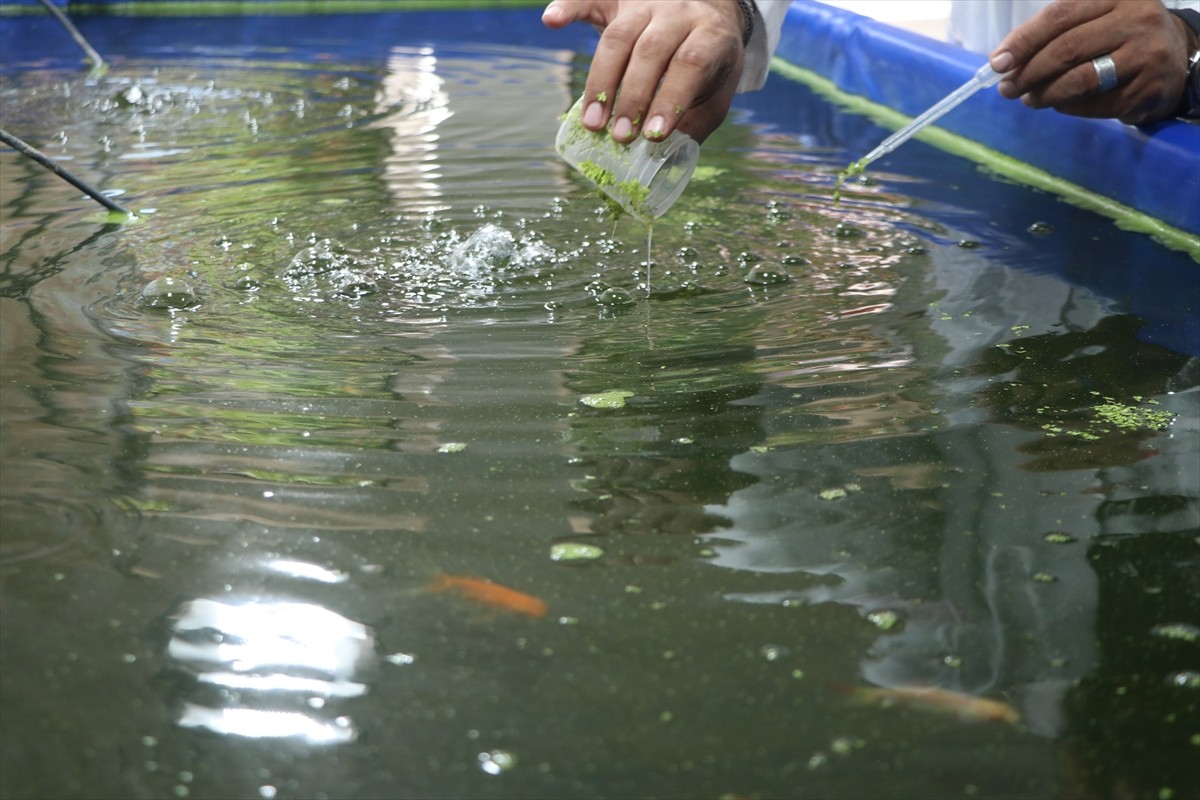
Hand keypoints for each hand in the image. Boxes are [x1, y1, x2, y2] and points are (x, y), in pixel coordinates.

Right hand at [542, 0, 746, 142]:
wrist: (708, 9)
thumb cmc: (708, 61)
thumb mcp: (716, 92)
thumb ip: (695, 122)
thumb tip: (663, 156)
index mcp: (709, 35)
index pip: (690, 64)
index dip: (670, 100)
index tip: (653, 135)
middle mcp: (677, 13)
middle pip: (650, 51)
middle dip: (632, 98)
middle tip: (620, 136)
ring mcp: (645, 3)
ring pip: (619, 37)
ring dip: (601, 80)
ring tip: (592, 122)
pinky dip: (568, 7)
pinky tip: (551, 21)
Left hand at [989, 0, 1192, 124]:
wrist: (1176, 55)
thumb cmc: (1119, 35)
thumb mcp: (1095, 17)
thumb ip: (1055, 32)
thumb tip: (1005, 60)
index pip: (1059, 15)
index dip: (1024, 40)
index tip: (998, 62)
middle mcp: (1136, 20)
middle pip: (1067, 49)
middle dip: (1028, 72)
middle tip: (1007, 88)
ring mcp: (1146, 55)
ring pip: (1080, 80)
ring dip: (1045, 94)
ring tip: (1028, 99)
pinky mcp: (1148, 88)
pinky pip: (1096, 105)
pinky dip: (1068, 108)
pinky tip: (1058, 104)